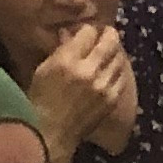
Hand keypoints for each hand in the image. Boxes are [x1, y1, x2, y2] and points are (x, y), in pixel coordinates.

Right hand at [27, 24, 134, 159]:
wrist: (51, 132)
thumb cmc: (40, 100)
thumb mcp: (43, 70)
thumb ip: (59, 50)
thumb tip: (70, 34)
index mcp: (67, 62)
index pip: (88, 33)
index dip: (88, 30)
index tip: (87, 31)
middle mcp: (89, 71)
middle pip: (109, 42)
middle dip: (109, 34)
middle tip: (106, 32)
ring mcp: (104, 86)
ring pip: (119, 58)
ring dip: (115, 51)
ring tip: (110, 49)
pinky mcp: (113, 99)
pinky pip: (122, 77)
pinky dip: (118, 69)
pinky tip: (113, 68)